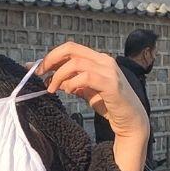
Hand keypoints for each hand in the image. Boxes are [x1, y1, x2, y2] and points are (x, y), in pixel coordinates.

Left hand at [37, 42, 149, 170]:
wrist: (131, 121)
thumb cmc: (110, 106)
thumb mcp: (87, 92)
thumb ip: (73, 83)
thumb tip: (54, 80)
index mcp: (98, 60)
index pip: (71, 49)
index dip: (52, 56)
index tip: (38, 69)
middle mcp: (104, 61)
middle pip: (71, 49)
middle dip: (51, 60)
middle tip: (40, 74)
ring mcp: (109, 71)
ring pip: (76, 63)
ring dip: (59, 75)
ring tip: (52, 88)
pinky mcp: (111, 84)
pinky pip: (86, 77)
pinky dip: (73, 83)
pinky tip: (69, 91)